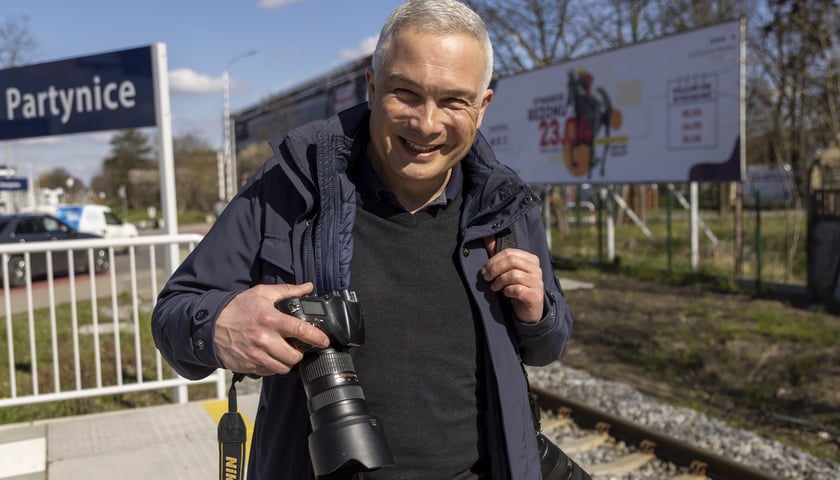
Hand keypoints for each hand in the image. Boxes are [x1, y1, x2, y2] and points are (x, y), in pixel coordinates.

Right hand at [213, 282, 329, 375]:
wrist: (210, 325)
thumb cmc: (237, 308)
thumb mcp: (262, 293)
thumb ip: (287, 291)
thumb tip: (307, 287)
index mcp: (270, 319)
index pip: (301, 331)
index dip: (317, 338)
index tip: (324, 341)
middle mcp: (264, 339)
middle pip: (294, 356)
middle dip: (300, 353)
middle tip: (298, 347)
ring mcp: (256, 355)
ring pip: (283, 368)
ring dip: (287, 362)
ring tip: (285, 352)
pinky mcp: (249, 365)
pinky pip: (269, 372)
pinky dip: (273, 367)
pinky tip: (271, 357)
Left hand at [482, 236, 544, 322]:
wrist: (529, 310)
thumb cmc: (517, 288)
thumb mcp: (508, 271)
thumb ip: (499, 256)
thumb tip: (487, 238)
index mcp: (531, 259)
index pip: (509, 252)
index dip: (493, 260)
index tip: (484, 270)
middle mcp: (536, 269)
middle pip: (512, 261)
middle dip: (494, 269)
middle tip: (486, 278)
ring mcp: (537, 282)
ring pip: (514, 275)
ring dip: (499, 281)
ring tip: (494, 287)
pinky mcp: (535, 296)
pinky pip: (518, 289)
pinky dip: (507, 291)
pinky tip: (505, 294)